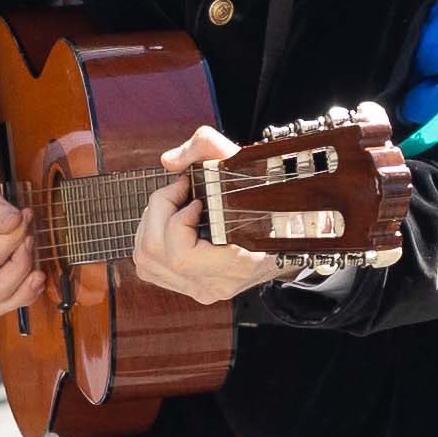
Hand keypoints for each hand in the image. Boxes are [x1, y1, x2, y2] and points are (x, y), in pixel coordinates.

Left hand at [127, 129, 286, 306]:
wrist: (290, 232)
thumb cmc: (269, 198)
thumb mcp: (247, 163)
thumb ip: (209, 146)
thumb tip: (168, 161)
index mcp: (238, 263)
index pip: (182, 256)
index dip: (178, 220)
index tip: (197, 199)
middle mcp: (216, 283)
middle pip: (155, 255)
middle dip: (158, 212)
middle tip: (180, 191)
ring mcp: (202, 290)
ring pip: (146, 262)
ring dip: (151, 224)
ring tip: (175, 205)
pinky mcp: (191, 288)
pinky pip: (150, 268)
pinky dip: (151, 239)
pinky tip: (172, 224)